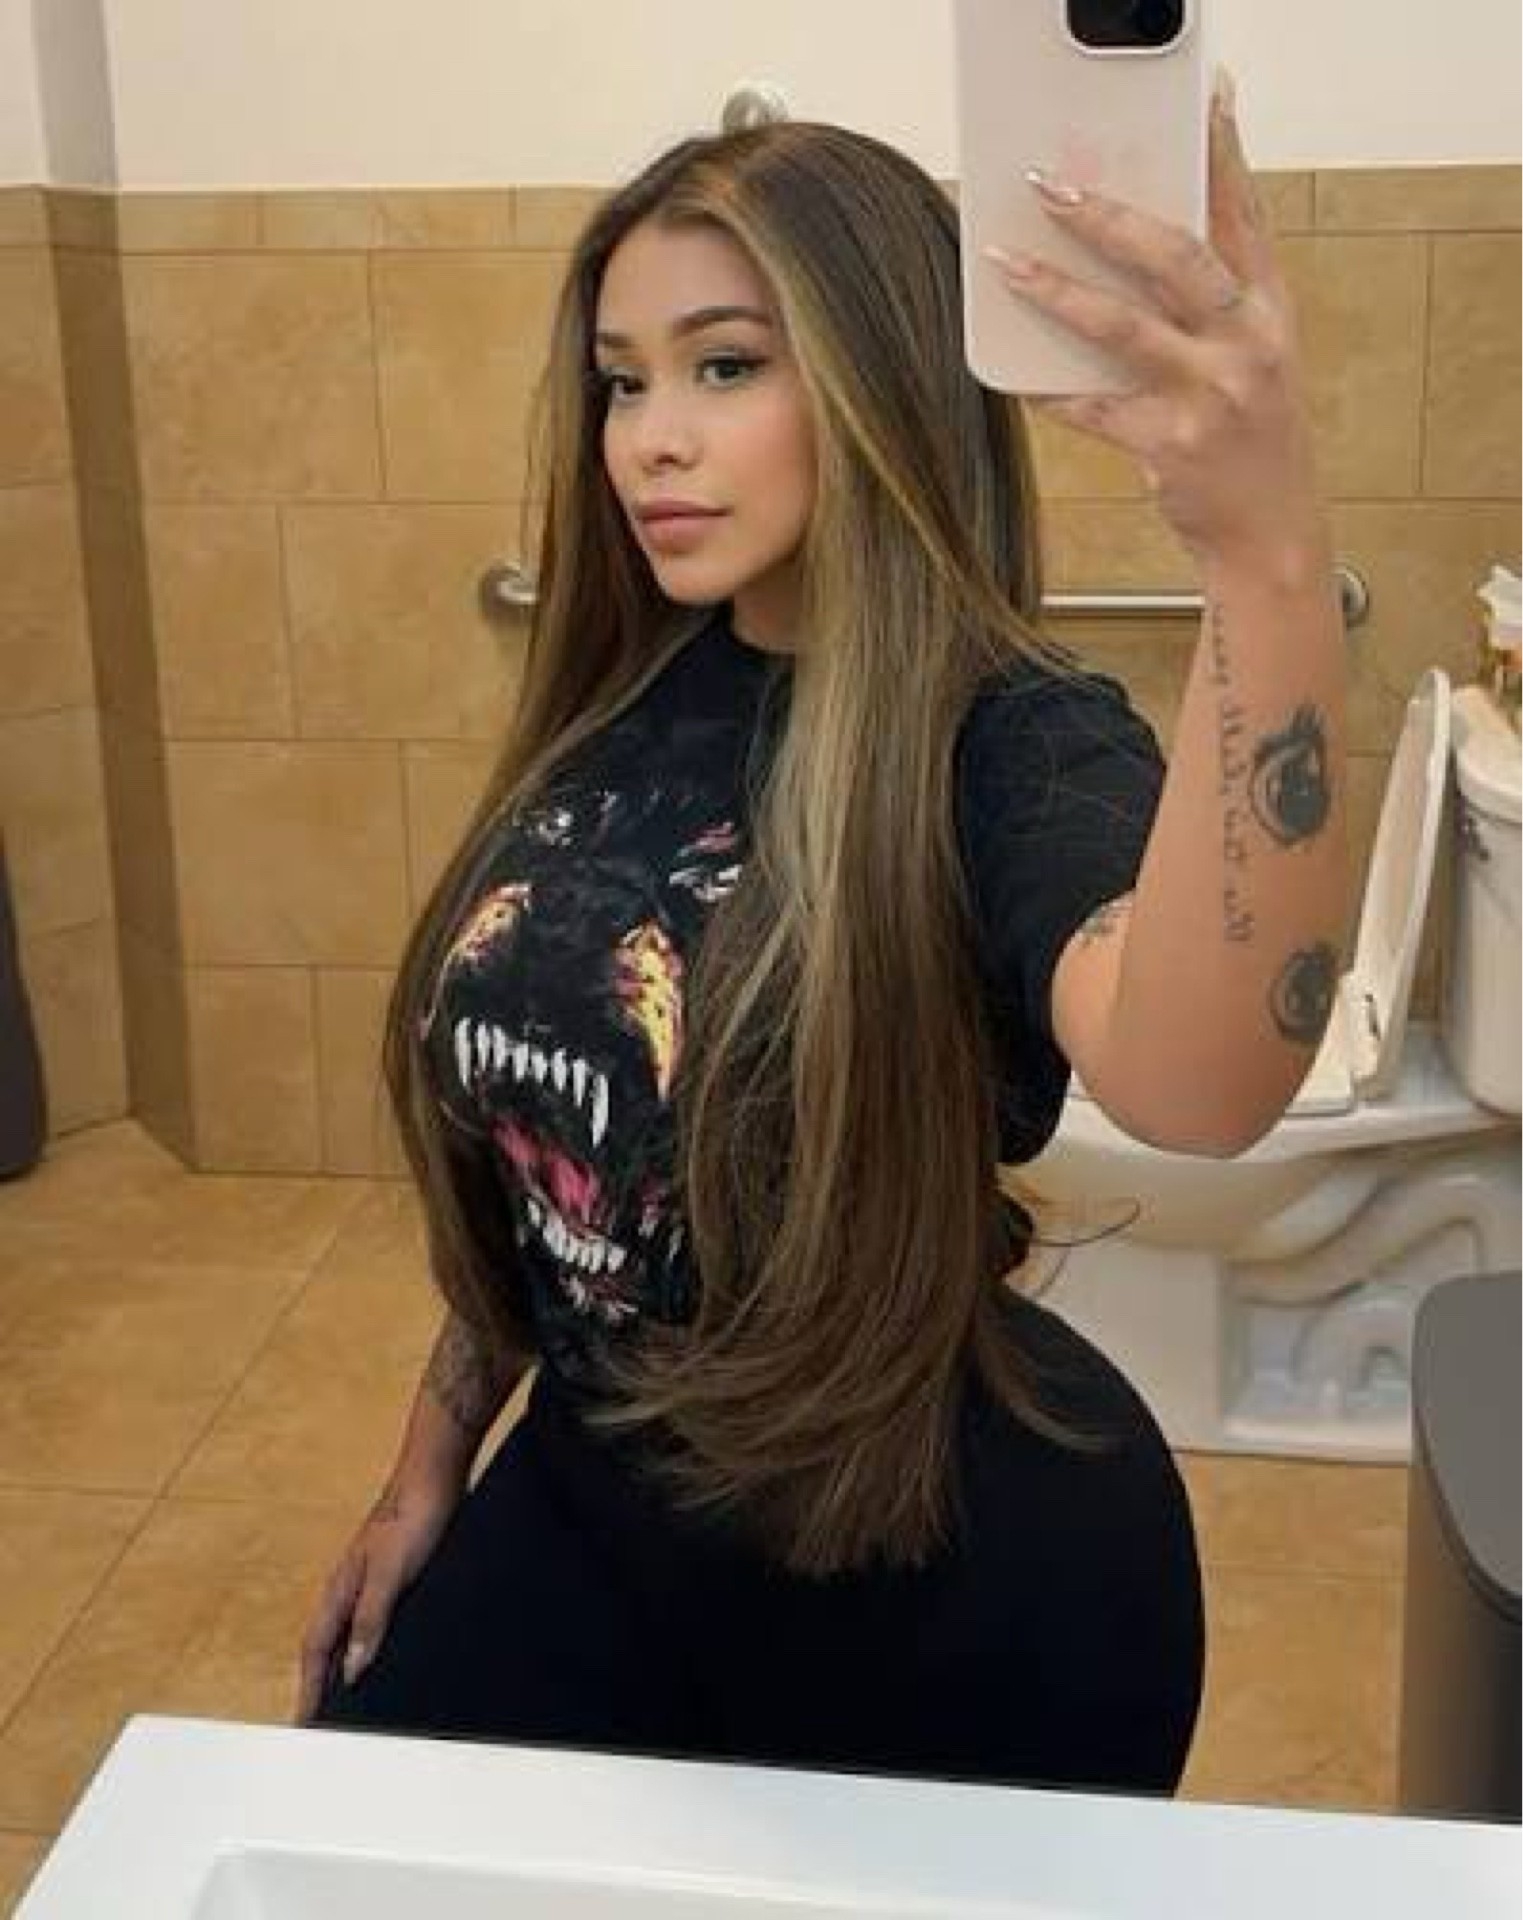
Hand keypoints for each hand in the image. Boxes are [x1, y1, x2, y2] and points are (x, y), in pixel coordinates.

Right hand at [294, 1468, 462, 1724]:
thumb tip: (351, 1669)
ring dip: (345, 1665)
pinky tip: (386, 1653)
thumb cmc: (413, 1514)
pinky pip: (375, 1620)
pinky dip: (371, 1644)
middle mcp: (350, 1588)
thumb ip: (369, 1620)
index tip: (304, 1724)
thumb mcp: (390, 1574)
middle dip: (321, 1684)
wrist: (437, 1475)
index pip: (315, 1651)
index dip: (310, 1688)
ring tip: (350, 1699)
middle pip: (328, 1647)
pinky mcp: (396, 1574)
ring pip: (350, 1634)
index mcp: (340, 1590)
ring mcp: (371, 1581)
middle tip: (321, 1722)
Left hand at [985, 67, 1327, 570]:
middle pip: (1172, 257)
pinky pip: (1093, 407)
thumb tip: (1134, 247)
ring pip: (1121, 326)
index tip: (1200, 100)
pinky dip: (1050, 389)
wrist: (1271, 535)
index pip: (1244, 214)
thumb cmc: (1254, 441)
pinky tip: (1012, 371)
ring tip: (1005, 262)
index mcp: (1270, 310)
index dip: (1220, 153)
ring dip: (1056, 290)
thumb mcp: (1257, 360)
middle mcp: (1248, 343)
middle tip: (1053, 185)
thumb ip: (1214, 306)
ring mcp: (1213, 395)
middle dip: (1106, 216)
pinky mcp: (1173, 446)